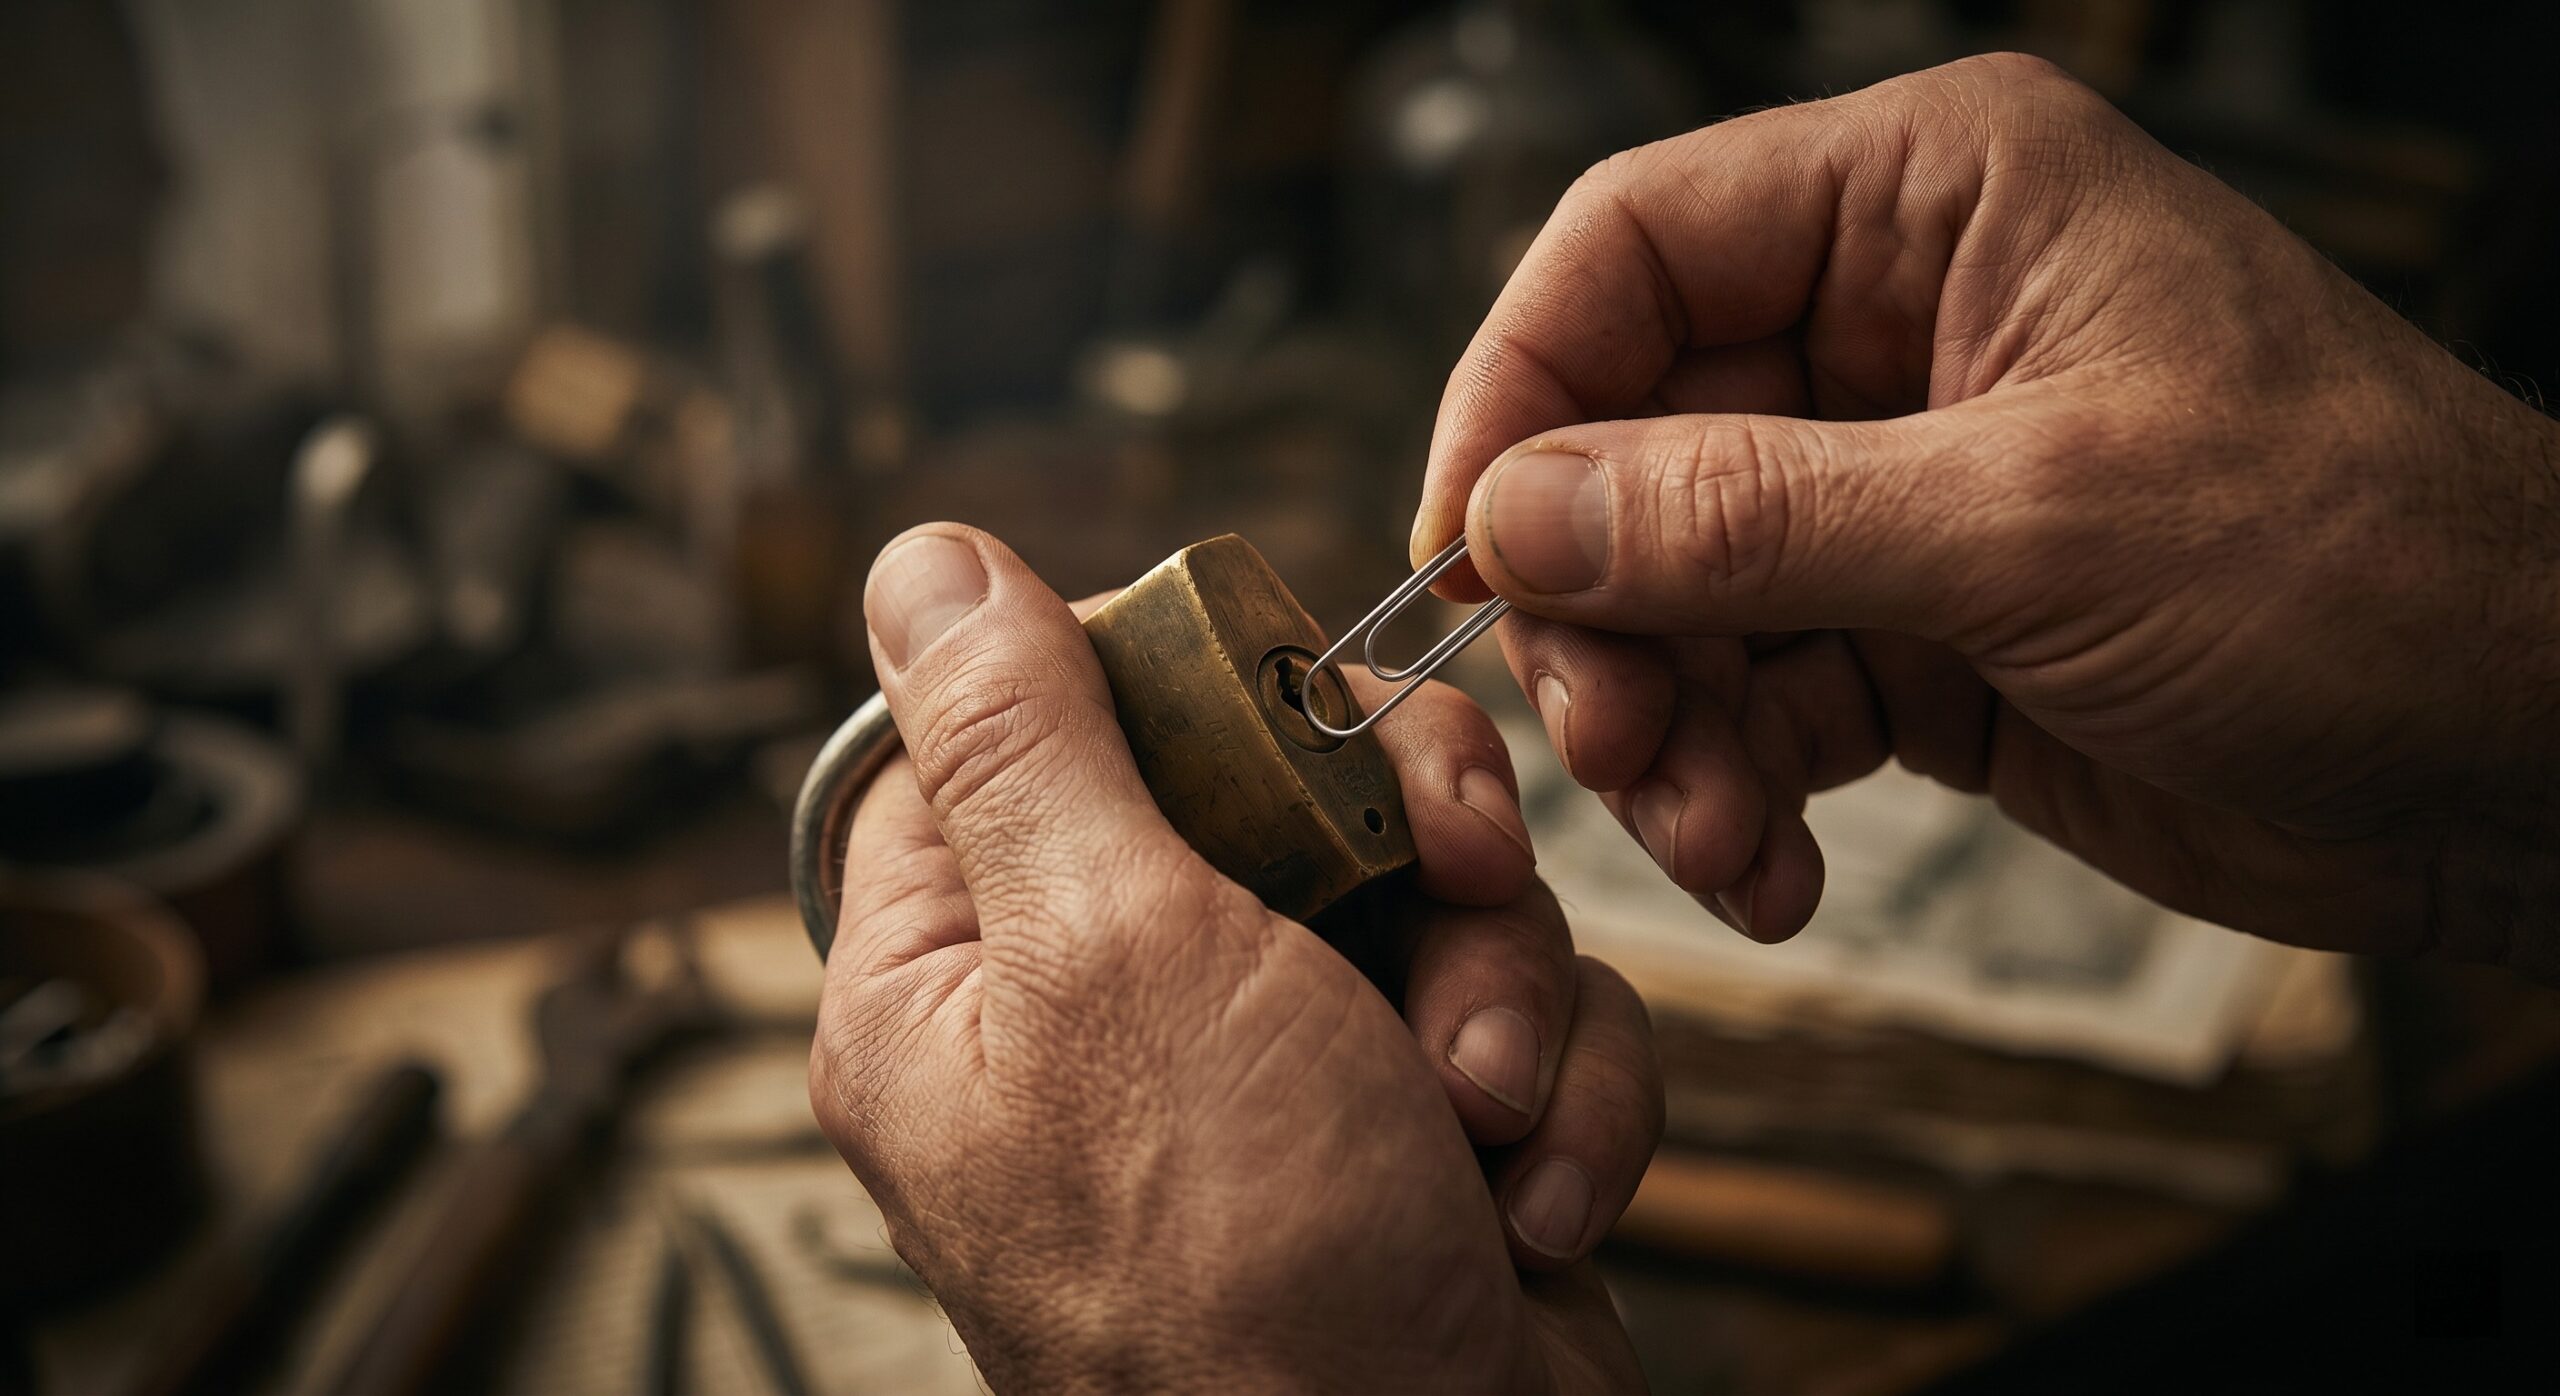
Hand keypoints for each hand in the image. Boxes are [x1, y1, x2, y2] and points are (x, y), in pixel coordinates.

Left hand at [808, 524, 1664, 1392]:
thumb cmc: (1242, 1277)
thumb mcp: (1112, 952)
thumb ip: (1026, 739)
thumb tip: (920, 558)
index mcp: (964, 973)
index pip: (1032, 724)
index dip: (1173, 681)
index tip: (1277, 704)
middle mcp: (1108, 1017)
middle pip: (1272, 776)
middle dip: (1406, 834)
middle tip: (1452, 883)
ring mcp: (1272, 1078)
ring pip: (1428, 884)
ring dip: (1502, 984)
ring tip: (1474, 1111)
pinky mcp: (1413, 1132)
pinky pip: (1517, 1006)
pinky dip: (1552, 1088)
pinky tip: (1524, 1196)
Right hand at [1410, 52, 2559, 976]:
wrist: (2531, 757)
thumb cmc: (2360, 566)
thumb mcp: (2035, 525)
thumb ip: (1750, 518)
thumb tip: (1511, 518)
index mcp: (1931, 204)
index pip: (1632, 250)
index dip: (1517, 393)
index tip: (1461, 555)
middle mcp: (1894, 326)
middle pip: (1627, 443)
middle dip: (1605, 613)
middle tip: (1619, 744)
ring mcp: (1899, 487)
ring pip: (1674, 592)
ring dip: (1670, 732)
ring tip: (1724, 839)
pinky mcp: (1916, 629)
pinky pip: (1754, 698)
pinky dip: (1739, 792)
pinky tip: (1775, 869)